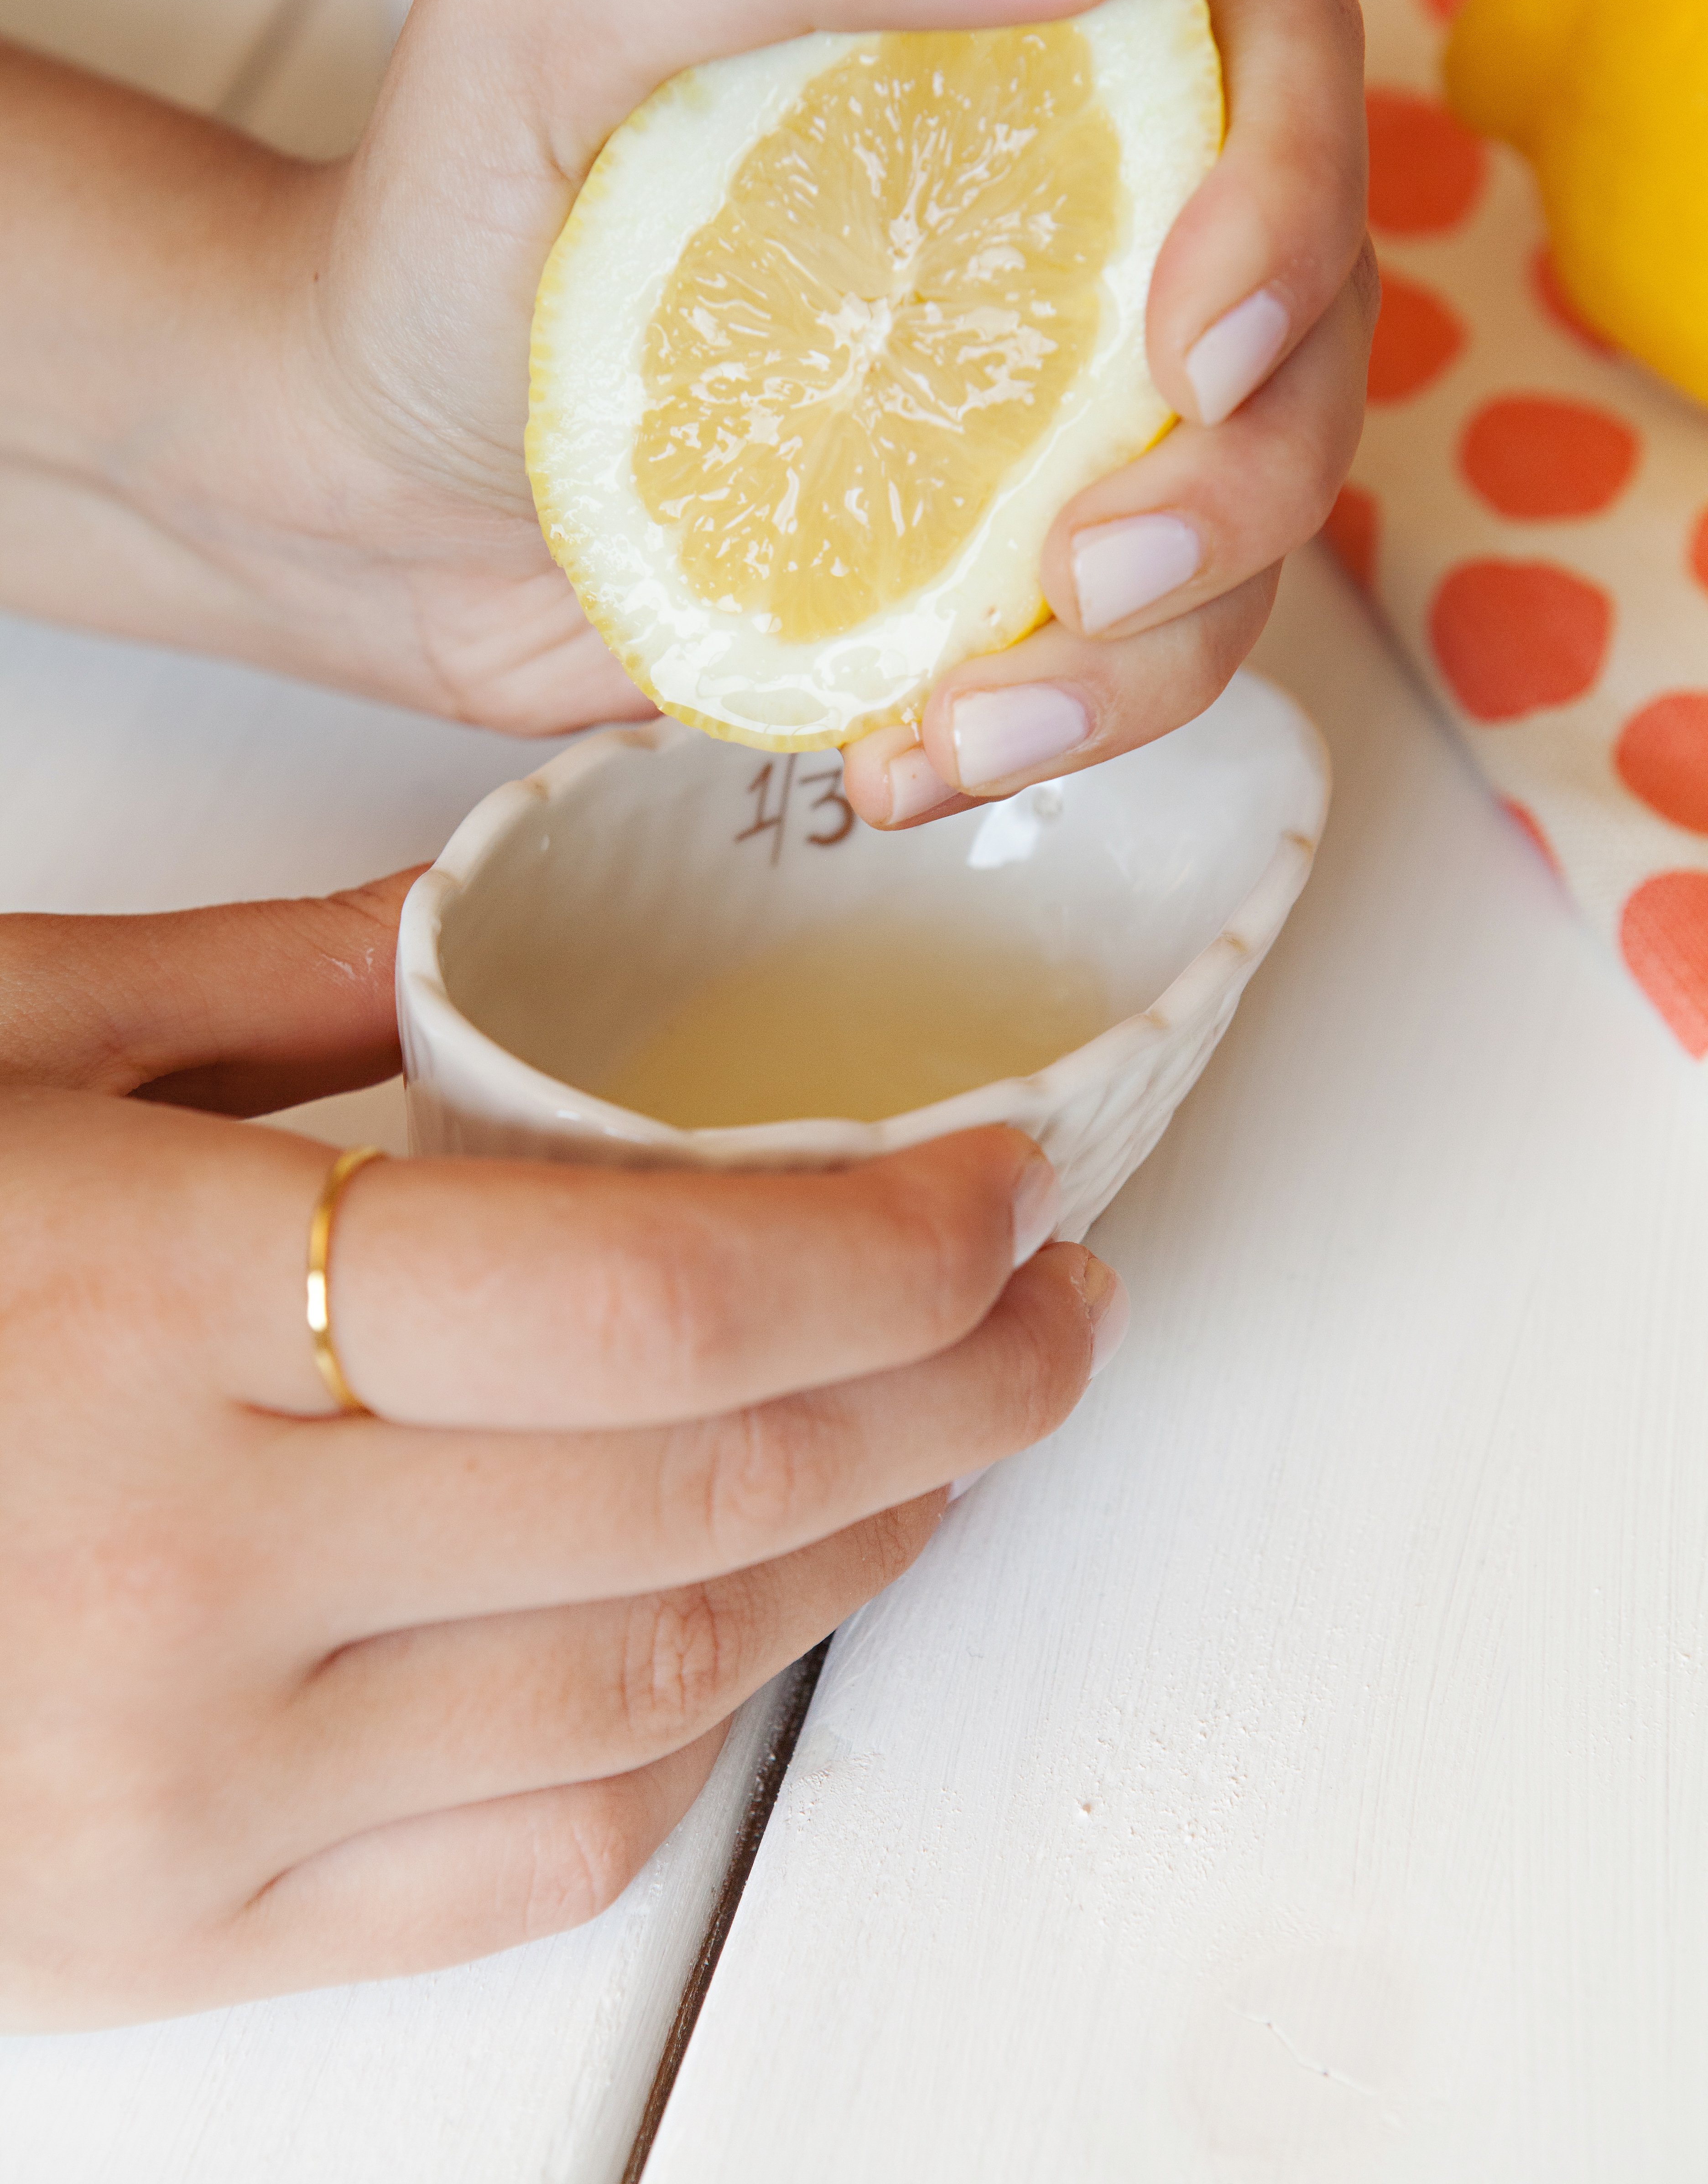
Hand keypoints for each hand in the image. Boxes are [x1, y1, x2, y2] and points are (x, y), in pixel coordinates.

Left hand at [0, 0, 1370, 812]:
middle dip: (1247, 470)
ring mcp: (1045, 385)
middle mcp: (1068, 188)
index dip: (1293, 188)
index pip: (1269, 42)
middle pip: (1305, 312)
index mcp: (1011, 4)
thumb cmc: (440, 215)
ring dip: (1161, 646)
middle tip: (1086, 570)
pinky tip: (912, 758)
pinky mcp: (998, 547)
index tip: (1189, 342)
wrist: (364, 471)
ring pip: (1249, 511)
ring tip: (971, 721)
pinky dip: (1055, 728)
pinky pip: (1128, 650)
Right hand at [0, 879, 1115, 2027]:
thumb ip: (272, 978)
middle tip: (1051, 1311)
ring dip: (849, 1553)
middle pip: (700, 1495)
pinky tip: (737, 1608)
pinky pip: (524, 1859)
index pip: (649, 1302)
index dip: (886, 1250)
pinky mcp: (157, 1939)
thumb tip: (500, 924)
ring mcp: (172, 1799)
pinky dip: (681, 1730)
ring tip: (940, 1444)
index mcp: (139, 1312)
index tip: (1003, 1189)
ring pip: (652, 1687)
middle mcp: (176, 1584)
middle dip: (947, 1396)